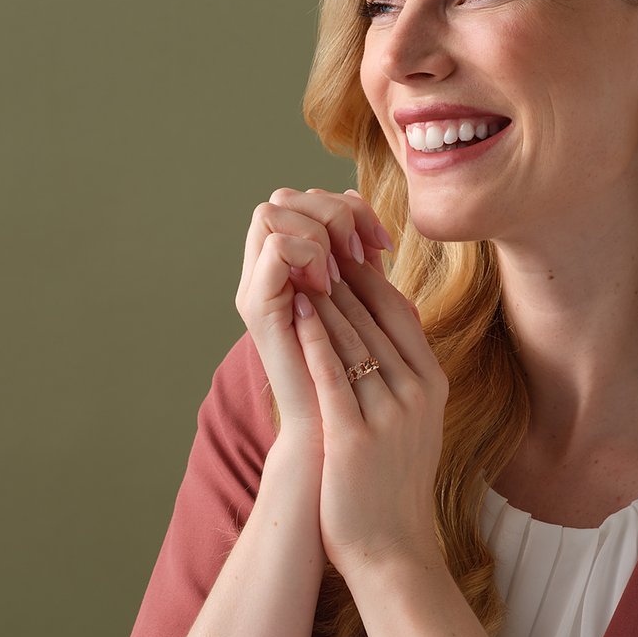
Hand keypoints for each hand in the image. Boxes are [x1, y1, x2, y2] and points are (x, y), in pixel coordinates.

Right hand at [235, 187, 393, 457]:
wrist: (330, 440)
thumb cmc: (353, 387)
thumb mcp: (366, 316)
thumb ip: (363, 272)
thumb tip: (369, 223)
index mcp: (292, 270)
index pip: (306, 200)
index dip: (346, 207)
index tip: (381, 240)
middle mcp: (267, 273)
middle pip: (284, 196)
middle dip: (332, 210)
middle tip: (364, 247)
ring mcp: (258, 288)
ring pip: (272, 211)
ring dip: (317, 228)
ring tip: (346, 263)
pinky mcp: (256, 308)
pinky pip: (273, 249)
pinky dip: (305, 252)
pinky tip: (329, 280)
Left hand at [289, 254, 447, 580]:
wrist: (392, 550)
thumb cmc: (393, 483)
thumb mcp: (412, 420)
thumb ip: (401, 373)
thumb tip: (378, 328)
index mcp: (431, 383)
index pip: (398, 312)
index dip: (367, 276)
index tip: (339, 249)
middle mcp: (416, 392)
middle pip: (374, 316)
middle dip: (340, 275)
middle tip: (312, 239)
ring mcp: (389, 414)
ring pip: (353, 338)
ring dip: (325, 296)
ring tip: (300, 263)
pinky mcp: (355, 437)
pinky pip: (334, 377)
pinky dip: (316, 340)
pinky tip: (298, 312)